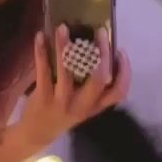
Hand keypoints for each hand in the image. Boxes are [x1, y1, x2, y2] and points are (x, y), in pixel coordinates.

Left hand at [19, 25, 130, 148]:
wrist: (36, 134)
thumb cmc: (63, 113)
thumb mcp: (83, 106)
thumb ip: (91, 86)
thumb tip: (96, 50)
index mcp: (95, 106)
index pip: (119, 92)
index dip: (124, 71)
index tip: (120, 51)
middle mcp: (82, 105)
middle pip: (99, 80)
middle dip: (101, 54)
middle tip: (100, 32)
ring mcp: (62, 102)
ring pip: (66, 72)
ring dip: (65, 47)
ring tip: (63, 28)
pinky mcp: (43, 97)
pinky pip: (43, 71)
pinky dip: (41, 52)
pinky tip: (40, 37)